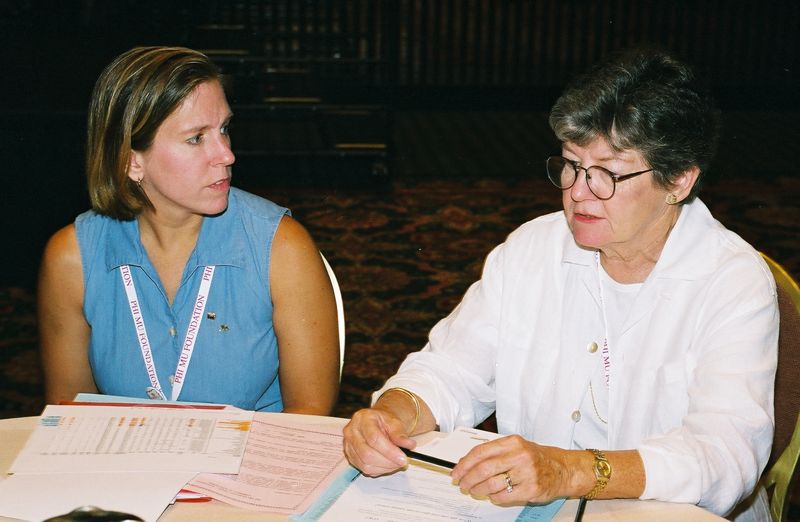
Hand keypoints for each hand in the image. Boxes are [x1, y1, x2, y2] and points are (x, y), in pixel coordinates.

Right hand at [342, 407, 416, 476]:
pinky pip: (364, 469)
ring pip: (365, 464)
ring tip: (396, 463)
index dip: (389, 451)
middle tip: (402, 462)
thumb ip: (400, 434)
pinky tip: (387, 464)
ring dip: (384, 468)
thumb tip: (409, 445)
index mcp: (362, 418)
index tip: (402, 458)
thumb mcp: (394, 422)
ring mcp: (348, 445)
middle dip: (388, 462)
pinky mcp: (350, 456)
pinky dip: (379, 470)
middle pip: (367, 454)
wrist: (376, 422)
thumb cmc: (383, 422)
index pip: (374, 438)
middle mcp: (351, 431)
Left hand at [450, 435, 567, 503]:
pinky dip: (494, 497)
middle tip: (462, 484)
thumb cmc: (535, 457)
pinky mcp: (531, 489)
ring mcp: (526, 473)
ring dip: (479, 489)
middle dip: (468, 479)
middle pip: (484, 469)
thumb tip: (467, 462)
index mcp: (512, 442)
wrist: (562, 469)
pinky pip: (504, 496)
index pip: (481, 452)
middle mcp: (519, 456)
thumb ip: (493, 452)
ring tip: (475, 490)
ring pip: (492, 484)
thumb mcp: (515, 447)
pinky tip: (493, 495)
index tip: (456, 472)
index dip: (465, 464)